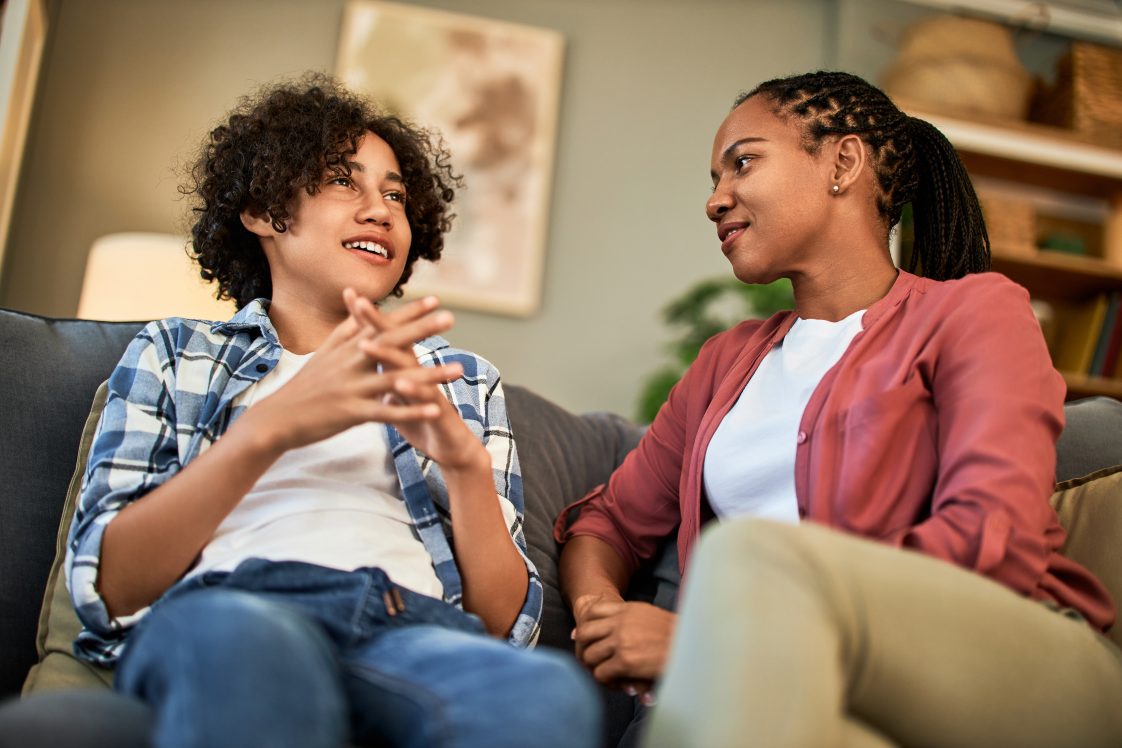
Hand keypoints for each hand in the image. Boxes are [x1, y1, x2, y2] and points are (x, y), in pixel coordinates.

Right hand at [242, 298, 461, 453]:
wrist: (277, 418)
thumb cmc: (305, 386)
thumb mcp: (324, 353)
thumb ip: (345, 329)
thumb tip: (356, 301)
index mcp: (348, 347)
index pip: (382, 323)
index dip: (409, 312)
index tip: (436, 299)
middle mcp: (352, 361)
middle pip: (391, 341)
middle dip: (422, 328)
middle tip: (450, 317)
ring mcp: (352, 386)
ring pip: (397, 378)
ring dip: (430, 374)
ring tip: (459, 369)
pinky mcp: (352, 412)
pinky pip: (387, 412)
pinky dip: (412, 410)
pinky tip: (435, 410)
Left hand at [343, 289, 488, 471]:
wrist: (454, 449)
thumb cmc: (424, 422)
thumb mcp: (400, 400)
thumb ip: (386, 381)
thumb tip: (372, 368)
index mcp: (405, 369)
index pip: (385, 338)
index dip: (368, 319)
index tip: (351, 295)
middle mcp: (417, 373)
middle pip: (397, 343)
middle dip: (378, 323)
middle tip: (360, 303)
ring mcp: (428, 390)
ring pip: (407, 369)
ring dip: (387, 355)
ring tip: (366, 344)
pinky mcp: (437, 412)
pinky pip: (423, 400)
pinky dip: (412, 392)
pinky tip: (399, 386)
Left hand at [571, 596, 675, 688]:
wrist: (692, 647)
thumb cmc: (674, 635)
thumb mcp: (649, 616)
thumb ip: (627, 619)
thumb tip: (608, 629)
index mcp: (627, 609)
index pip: (593, 610)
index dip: (585, 625)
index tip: (581, 637)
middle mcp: (621, 622)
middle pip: (585, 632)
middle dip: (583, 647)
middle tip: (590, 661)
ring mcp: (621, 641)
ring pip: (590, 655)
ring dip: (596, 667)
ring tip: (609, 676)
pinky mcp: (625, 661)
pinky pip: (601, 673)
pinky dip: (607, 681)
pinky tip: (620, 685)